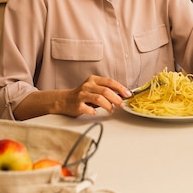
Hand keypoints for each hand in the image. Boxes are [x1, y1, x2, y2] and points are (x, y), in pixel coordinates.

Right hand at [13, 75, 130, 119]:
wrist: (64, 101)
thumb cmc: (82, 95)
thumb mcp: (93, 88)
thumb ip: (106, 89)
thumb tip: (123, 95)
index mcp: (93, 79)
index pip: (109, 82)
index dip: (120, 88)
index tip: (128, 94)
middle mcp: (87, 86)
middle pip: (105, 91)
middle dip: (116, 98)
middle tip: (121, 105)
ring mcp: (81, 95)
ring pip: (99, 99)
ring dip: (108, 106)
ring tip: (111, 110)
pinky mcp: (77, 105)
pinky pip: (88, 109)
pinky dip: (94, 112)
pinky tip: (96, 113)